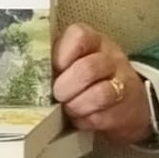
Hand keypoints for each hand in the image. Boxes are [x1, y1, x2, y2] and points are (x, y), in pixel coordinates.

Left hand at [52, 22, 152, 145]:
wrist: (127, 102)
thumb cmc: (89, 79)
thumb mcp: (74, 62)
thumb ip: (56, 61)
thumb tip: (31, 75)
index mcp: (93, 41)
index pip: (79, 36)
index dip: (61, 55)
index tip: (53, 70)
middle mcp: (111, 58)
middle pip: (87, 69)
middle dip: (65, 87)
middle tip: (57, 96)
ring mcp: (122, 83)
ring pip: (99, 94)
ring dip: (76, 106)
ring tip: (68, 109)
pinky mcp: (126, 109)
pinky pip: (103, 117)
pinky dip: (85, 121)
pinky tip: (80, 119)